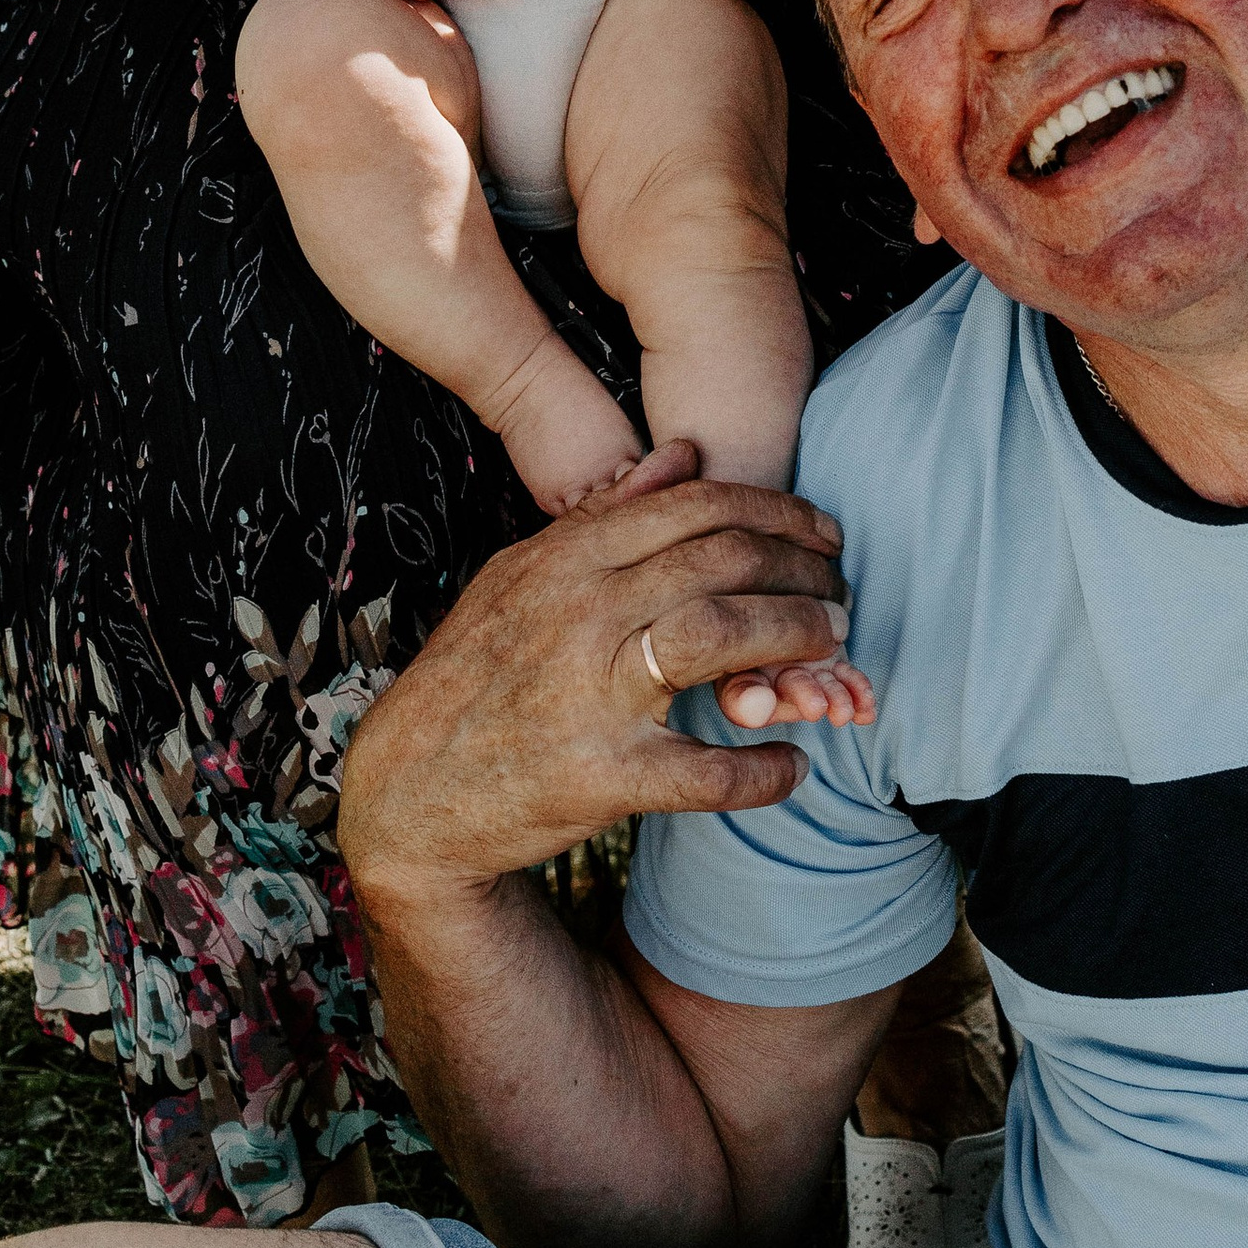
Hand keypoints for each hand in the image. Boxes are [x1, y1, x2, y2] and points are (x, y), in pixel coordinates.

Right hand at [338, 445, 865, 903]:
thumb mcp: (522, 577)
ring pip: (722, 637)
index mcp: (567, 559)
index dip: (779, 514)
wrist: (406, 793)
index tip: (823, 534)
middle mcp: (579, 612)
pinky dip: (762, 770)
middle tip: (841, 594)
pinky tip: (792, 766)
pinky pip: (705, 772)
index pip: (698, 507)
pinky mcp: (598, 778)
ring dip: (797, 640)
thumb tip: (683, 454)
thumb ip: (605, 517)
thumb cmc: (473, 676)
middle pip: (726, 561)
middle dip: (805, 571)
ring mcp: (587, 694)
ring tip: (831, 652)